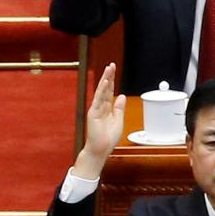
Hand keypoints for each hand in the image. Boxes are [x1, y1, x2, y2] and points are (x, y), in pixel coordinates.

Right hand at [73, 62, 125, 178]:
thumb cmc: (107, 140)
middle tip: (111, 65)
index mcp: (107, 109)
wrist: (100, 150)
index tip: (113, 70)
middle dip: (109, 76)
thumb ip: (119, 109)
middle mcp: (100, 107)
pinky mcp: (93, 113)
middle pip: (105, 88)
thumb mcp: (118, 121)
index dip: (112, 81)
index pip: (109, 92)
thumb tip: (121, 96)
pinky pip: (98, 99)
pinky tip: (105, 81)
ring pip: (101, 91)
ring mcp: (96, 110)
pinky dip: (102, 90)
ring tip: (109, 69)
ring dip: (105, 79)